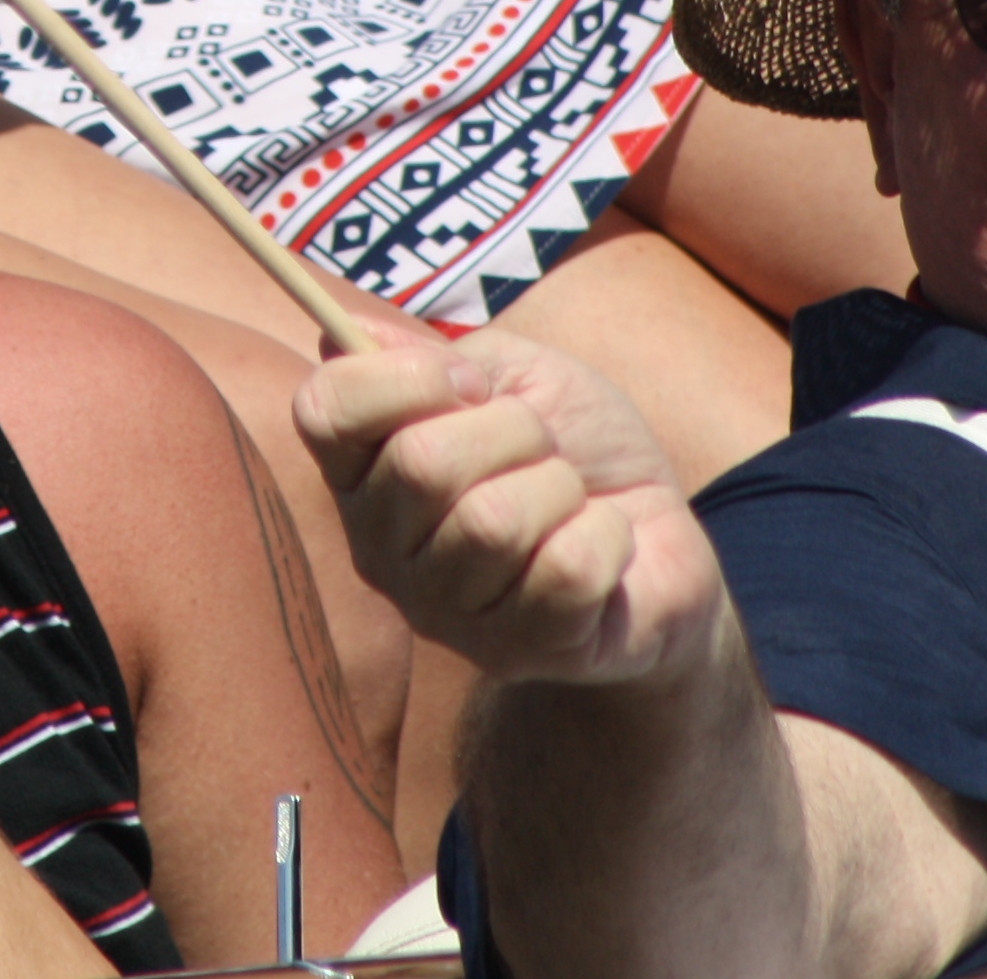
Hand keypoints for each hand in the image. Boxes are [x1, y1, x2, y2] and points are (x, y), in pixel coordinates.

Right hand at [294, 325, 725, 686]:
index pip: (325, 409)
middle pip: (421, 461)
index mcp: (364, 471)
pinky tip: (602, 549)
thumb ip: (436, 357)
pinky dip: (606, 538)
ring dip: (561, 489)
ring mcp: (442, 611)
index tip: (471, 383)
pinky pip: (564, 569)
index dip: (406, 378)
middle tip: (544, 448)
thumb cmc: (578, 449)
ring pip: (495, 522)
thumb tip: (340, 337)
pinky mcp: (514, 650)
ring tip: (571, 503)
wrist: (661, 533)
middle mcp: (381, 549)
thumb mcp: (518, 375)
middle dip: (515, 431)